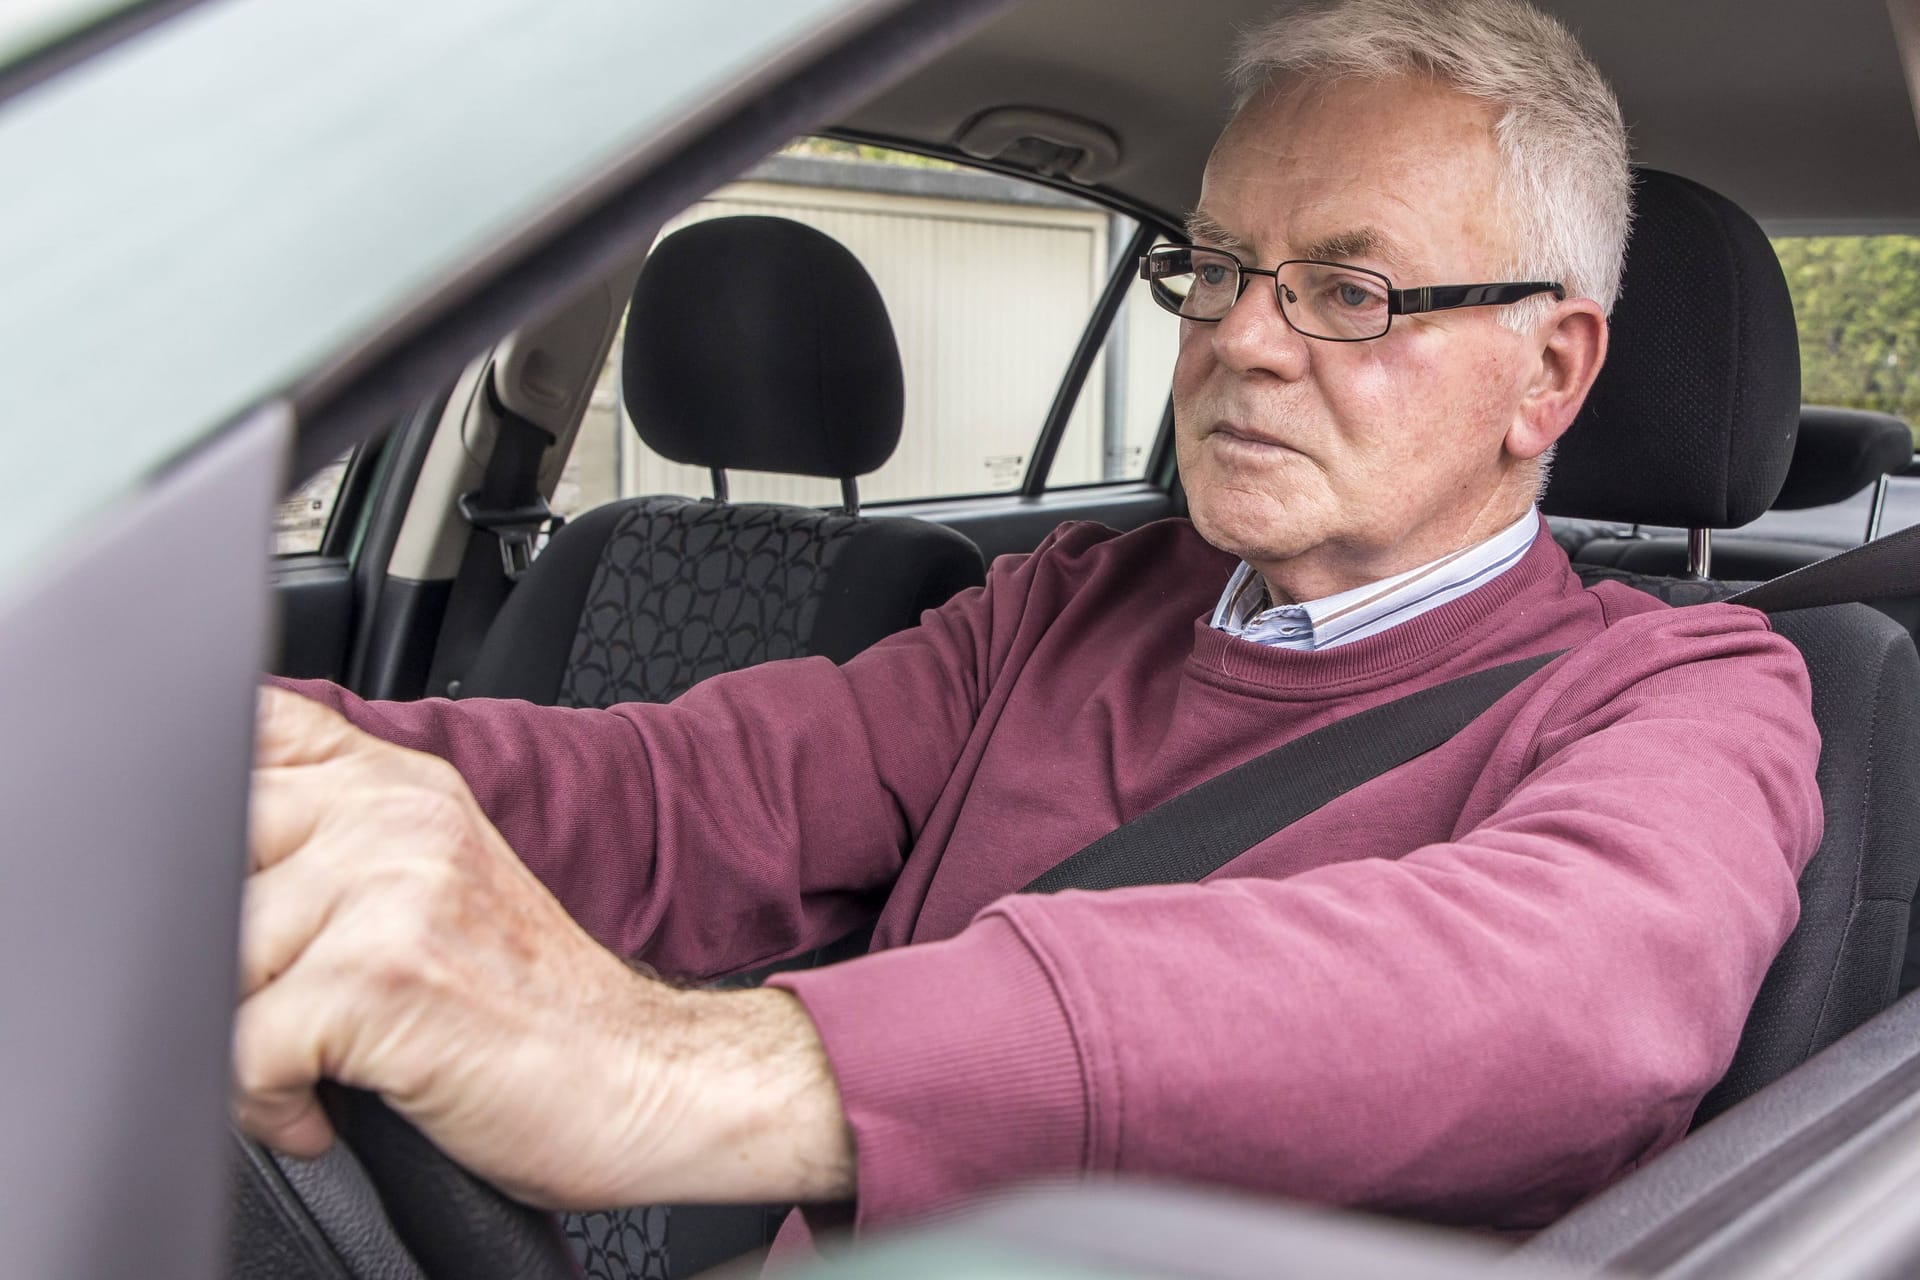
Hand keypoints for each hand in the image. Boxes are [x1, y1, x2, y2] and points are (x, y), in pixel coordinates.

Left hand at [233, 687, 853, 1208]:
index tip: (226, 887)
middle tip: (278, 1013)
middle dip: (220, 960)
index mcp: (404, 786)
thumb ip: (343, 842)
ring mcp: (392, 888)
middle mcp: (397, 816)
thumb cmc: (539, 1011)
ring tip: (312, 1071)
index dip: (203, 807)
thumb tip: (206, 860)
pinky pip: (241, 1050)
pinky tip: (325, 1111)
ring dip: (240, 1045)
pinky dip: (268, 1106)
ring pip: (212, 964)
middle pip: (203, 860)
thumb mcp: (440, 889)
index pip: (252, 730)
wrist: (645, 1082)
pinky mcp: (384, 976)